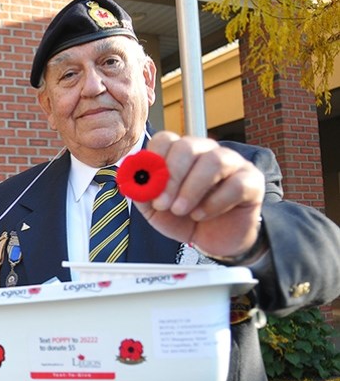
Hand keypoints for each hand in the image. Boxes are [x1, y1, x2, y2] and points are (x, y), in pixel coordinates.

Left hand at [132, 131, 264, 257]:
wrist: (212, 241)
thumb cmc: (183, 218)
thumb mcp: (154, 208)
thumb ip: (141, 192)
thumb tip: (129, 178)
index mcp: (180, 154)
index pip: (165, 139)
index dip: (153, 159)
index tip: (146, 185)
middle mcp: (206, 152)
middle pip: (188, 146)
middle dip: (172, 177)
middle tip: (163, 204)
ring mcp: (232, 163)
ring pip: (214, 162)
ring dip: (192, 189)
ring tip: (181, 211)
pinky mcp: (252, 181)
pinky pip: (236, 184)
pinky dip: (214, 203)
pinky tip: (202, 215)